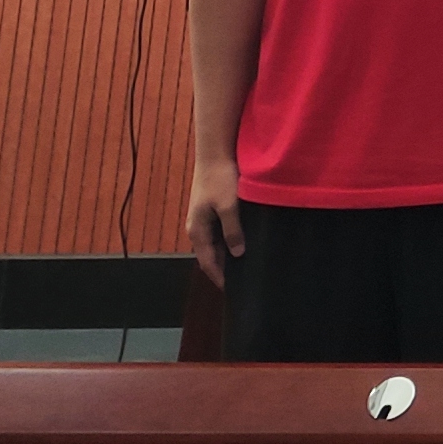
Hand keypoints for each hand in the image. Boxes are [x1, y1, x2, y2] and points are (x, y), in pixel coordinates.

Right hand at [183, 156, 247, 286]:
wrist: (216, 153)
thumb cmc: (221, 179)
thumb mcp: (229, 206)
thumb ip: (233, 231)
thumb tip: (238, 254)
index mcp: (197, 231)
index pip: (207, 263)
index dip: (219, 277)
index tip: (233, 290)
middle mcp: (197, 227)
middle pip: (209, 255)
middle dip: (223, 268)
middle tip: (242, 279)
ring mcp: (202, 218)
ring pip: (214, 243)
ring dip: (226, 254)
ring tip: (245, 263)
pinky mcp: (210, 208)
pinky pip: (218, 232)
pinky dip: (228, 240)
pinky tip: (243, 240)